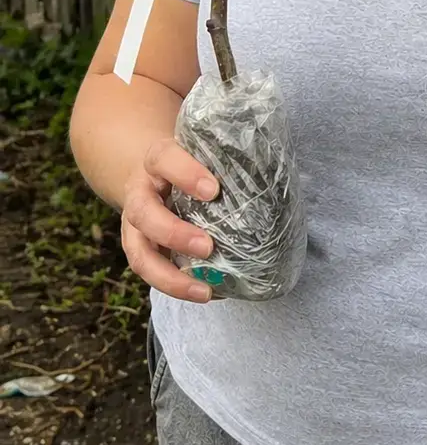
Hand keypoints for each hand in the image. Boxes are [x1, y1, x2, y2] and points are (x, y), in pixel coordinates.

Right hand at [121, 139, 219, 301]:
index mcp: (156, 160)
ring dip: (170, 276)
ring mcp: (135, 225)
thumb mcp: (201, 151)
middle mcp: (140, 192)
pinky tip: (208, 294)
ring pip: (139, 254)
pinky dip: (176, 287)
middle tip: (207, 247)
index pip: (164, 159)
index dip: (184, 174)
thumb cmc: (189, 162)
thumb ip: (226, 158)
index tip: (213, 189)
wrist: (154, 173)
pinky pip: (150, 273)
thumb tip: (272, 171)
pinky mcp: (140, 250)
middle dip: (173, 233)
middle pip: (143, 212)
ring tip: (205, 291)